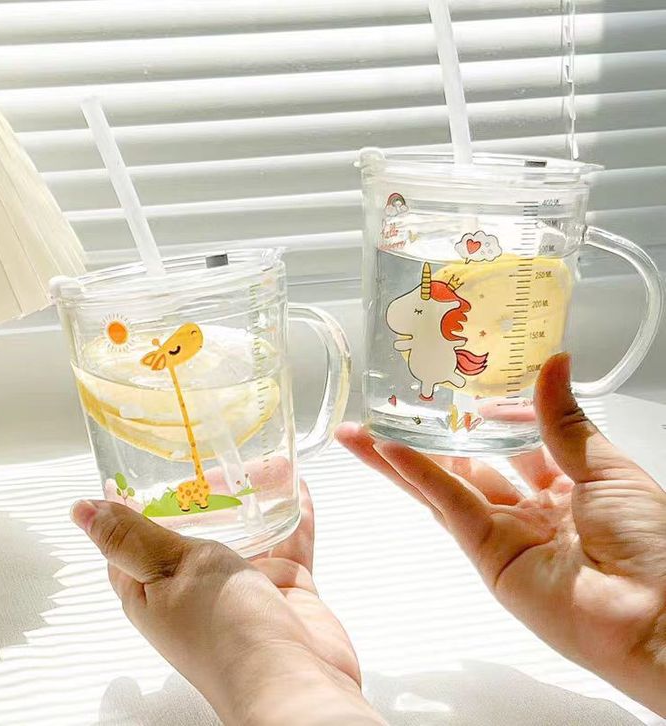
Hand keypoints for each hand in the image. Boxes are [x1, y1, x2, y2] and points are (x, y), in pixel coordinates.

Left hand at [71, 482, 383, 725]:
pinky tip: (298, 484)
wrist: (293, 680)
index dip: (132, 502)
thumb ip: (134, 535)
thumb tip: (81, 510)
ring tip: (259, 456)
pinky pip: (287, 538)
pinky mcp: (282, 585)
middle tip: (209, 447)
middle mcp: (195, 587)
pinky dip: (291, 511)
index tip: (139, 464)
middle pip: (191, 527)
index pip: (131, 537)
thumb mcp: (171, 569)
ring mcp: (242, 586)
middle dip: (200, 490)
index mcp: (152, 588)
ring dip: (251, 495)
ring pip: (242, 527)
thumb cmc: (225, 630)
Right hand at [337, 353, 665, 715]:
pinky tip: (387, 450)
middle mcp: (530, 511)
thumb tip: (554, 363)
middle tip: (392, 410)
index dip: (490, 415)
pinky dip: (417, 476)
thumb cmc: (653, 546)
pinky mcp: (488, 555)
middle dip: (430, 437)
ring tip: (361, 432)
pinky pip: (448, 506)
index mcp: (566, 487)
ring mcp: (505, 534)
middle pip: (467, 465)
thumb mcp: (607, 468)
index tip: (469, 390)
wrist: (658, 616)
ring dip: (400, 458)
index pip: (516, 443)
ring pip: (444, 485)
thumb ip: (564, 420)